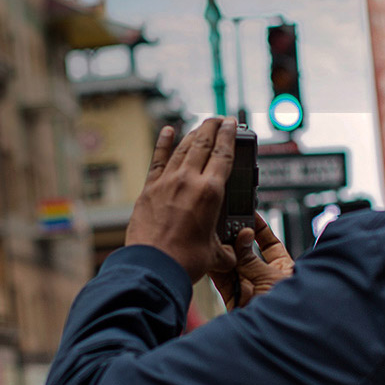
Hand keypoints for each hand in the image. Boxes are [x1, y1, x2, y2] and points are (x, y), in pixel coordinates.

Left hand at [124, 118, 239, 281]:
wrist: (153, 266)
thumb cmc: (184, 261)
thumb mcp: (217, 256)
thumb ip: (229, 250)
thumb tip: (235, 252)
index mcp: (210, 193)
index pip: (223, 154)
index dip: (229, 135)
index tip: (231, 123)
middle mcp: (188, 180)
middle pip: (203, 143)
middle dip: (212, 127)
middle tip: (218, 119)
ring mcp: (166, 182)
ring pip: (182, 148)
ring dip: (193, 134)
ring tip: (201, 126)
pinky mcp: (149, 189)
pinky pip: (158, 160)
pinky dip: (163, 143)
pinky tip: (167, 131)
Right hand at [212, 216, 294, 309]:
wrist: (276, 341)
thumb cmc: (290, 312)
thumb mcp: (272, 278)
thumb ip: (252, 258)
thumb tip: (243, 236)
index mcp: (285, 270)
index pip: (270, 243)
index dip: (259, 228)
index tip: (248, 214)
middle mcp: (266, 278)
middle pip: (248, 252)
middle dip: (237, 239)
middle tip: (226, 224)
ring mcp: (250, 288)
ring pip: (233, 264)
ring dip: (225, 251)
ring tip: (215, 235)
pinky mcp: (235, 300)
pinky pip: (223, 280)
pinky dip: (216, 267)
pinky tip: (211, 253)